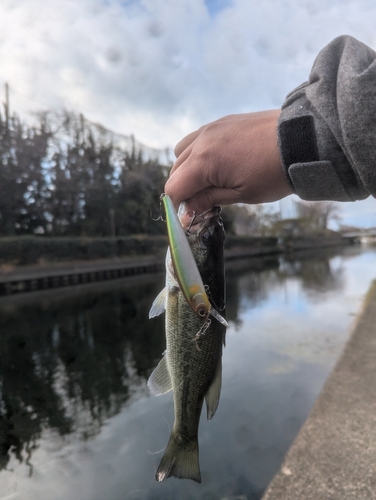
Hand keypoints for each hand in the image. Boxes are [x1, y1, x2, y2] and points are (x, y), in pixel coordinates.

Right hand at [165, 110, 292, 212]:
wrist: (300, 141)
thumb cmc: (273, 173)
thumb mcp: (241, 194)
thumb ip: (209, 200)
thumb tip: (187, 211)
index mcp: (204, 162)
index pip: (174, 187)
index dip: (178, 205)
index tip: (190, 215)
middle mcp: (201, 141)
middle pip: (176, 170)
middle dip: (183, 189)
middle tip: (202, 202)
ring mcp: (210, 128)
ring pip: (182, 151)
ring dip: (188, 169)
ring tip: (208, 180)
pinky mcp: (222, 122)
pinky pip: (197, 138)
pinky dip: (198, 153)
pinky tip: (217, 162)